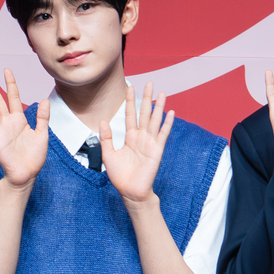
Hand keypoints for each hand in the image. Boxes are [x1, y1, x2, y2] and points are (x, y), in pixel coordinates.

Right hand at [0, 69, 50, 188]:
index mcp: (20, 119)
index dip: (10, 84)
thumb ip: (43, 118)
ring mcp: (0, 131)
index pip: (13, 97)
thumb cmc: (35, 156)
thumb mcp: (42, 135)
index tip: (6, 70)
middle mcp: (8, 122)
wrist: (27, 174)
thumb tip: (45, 100)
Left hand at [101, 82, 174, 205]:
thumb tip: (103, 121)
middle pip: (144, 113)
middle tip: (149, 83)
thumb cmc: (120, 176)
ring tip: (162, 92)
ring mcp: (150, 143)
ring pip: (154, 120)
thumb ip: (106, 138)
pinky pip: (163, 134)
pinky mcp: (157, 150)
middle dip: (146, 98)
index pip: (130, 115)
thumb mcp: (108, 155)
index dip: (130, 101)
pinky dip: (167, 123)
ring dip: (158, 106)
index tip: (130, 87)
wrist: (130, 191)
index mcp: (130, 137)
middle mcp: (141, 137)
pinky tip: (171, 112)